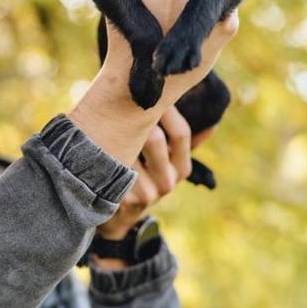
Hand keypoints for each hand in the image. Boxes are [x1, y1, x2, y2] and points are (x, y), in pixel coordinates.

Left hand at [91, 108, 216, 268]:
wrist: (118, 218)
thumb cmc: (142, 176)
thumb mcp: (166, 162)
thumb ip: (182, 143)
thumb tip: (212, 123)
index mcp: (181, 169)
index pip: (181, 133)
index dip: (167, 109)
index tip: (151, 90)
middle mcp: (167, 183)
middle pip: (155, 138)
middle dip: (137, 116)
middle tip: (122, 96)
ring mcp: (145, 194)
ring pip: (129, 149)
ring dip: (115, 132)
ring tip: (105, 118)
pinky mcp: (122, 200)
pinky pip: (110, 165)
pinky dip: (103, 150)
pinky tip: (95, 142)